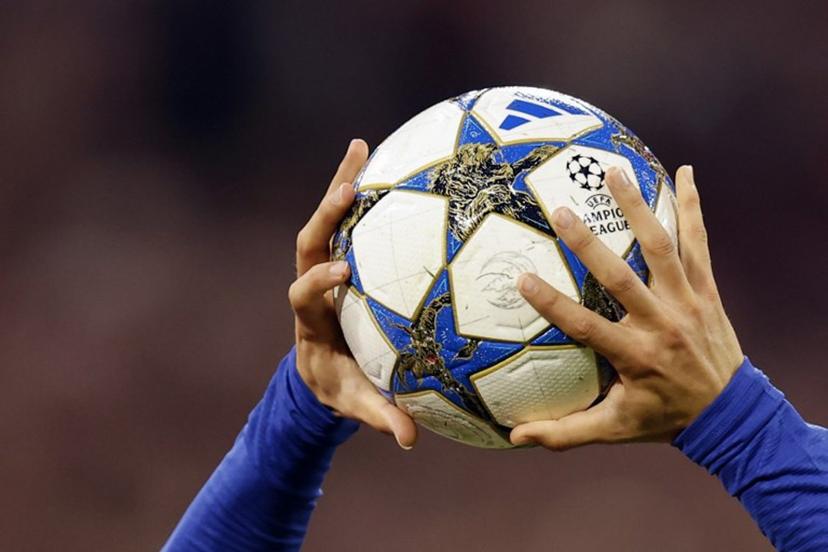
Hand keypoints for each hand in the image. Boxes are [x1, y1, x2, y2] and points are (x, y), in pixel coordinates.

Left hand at [289, 139, 416, 448]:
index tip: (342, 274)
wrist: (320, 369)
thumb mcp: (356, 402)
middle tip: (349, 187)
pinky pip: (347, 221)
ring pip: (325, 221)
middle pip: (307, 242)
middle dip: (324, 215)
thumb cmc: (339, 385)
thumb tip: (410, 439)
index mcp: (310, 321)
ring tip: (361, 147)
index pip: (303, 294)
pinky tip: (380, 161)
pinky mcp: (339, 257)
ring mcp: (323, 267)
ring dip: (341, 185)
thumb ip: (380, 416)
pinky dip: (358, 191)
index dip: (318, 282)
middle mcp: (311, 285)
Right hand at [511, 166, 742, 449]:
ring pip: (663, 248)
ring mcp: (688, 301)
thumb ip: (565, 433)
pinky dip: (692, 207)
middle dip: (589, 244)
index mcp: (635, 355)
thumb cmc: (664, 418)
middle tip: (560, 211)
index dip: (552, 303)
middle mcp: (662, 324)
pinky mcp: (707, 289)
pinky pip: (699, 243)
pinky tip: (685, 173)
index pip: (585, 326)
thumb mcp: (614, 430)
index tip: (522, 280)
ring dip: (639, 208)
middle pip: (622, 278)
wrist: (732, 414)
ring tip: (615, 172)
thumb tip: (514, 439)